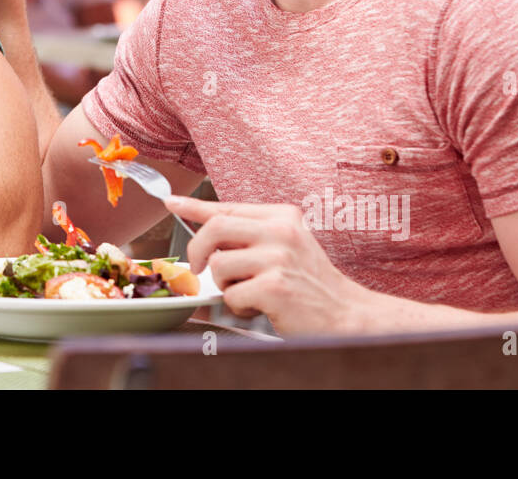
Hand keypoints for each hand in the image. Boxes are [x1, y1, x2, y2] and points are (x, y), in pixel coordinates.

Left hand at [165, 195, 366, 333]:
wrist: (346, 315)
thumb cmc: (311, 285)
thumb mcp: (286, 248)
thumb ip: (250, 238)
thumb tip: (205, 240)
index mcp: (282, 216)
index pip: (228, 207)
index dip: (194, 206)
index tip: (171, 201)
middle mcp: (280, 230)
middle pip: (214, 229)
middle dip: (198, 252)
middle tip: (201, 269)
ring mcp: (278, 257)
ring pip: (218, 265)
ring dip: (226, 287)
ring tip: (250, 294)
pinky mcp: (274, 286)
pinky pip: (231, 295)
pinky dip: (239, 307)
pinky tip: (261, 308)